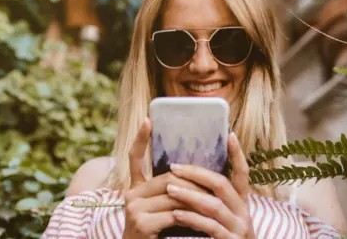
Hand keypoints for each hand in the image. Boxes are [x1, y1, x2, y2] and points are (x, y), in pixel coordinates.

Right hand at [122, 118, 207, 238]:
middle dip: (194, 183)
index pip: (135, 158)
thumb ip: (170, 192)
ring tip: (215, 204)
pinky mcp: (141, 222)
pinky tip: (202, 223)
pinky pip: (174, 214)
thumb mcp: (161, 210)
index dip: (141, 139)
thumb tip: (193, 174)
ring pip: (174, 195)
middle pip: (168, 178)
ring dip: (198, 200)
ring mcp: (133, 207)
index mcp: (135, 188)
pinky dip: (191, 218)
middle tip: (216, 187)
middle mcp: (131, 194)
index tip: (148, 120)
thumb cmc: (157, 235)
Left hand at [166, 132, 254, 238]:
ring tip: (169, 189)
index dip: (238, 155)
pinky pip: (211, 227)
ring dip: (190, 195)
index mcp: (240, 201)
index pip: (242, 173)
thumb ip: (209, 197)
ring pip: (214, 205)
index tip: (230, 135)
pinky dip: (193, 219)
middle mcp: (242, 212)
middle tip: (173, 167)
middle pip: (222, 184)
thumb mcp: (219, 214)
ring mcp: (238, 228)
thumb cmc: (219, 237)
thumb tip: (186, 175)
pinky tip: (177, 214)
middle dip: (197, 174)